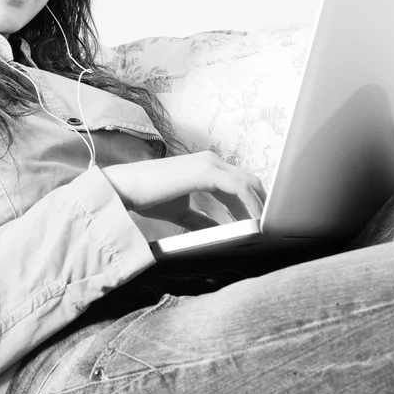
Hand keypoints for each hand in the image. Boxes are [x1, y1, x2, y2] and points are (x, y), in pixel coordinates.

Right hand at [101, 150, 265, 228]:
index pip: (238, 182)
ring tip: (265, 227)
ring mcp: (209, 164)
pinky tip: (254, 221)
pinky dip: (250, 204)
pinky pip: (239, 188)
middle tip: (266, 227)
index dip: (251, 202)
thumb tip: (217, 233)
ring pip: (248, 182)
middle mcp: (210, 161)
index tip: (258, 222)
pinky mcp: (205, 172)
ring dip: (259, 205)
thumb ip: (201, 219)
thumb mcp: (181, 211)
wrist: (127, 188)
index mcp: (205, 167)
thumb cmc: (149, 196)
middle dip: (260, 203)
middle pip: (249, 180)